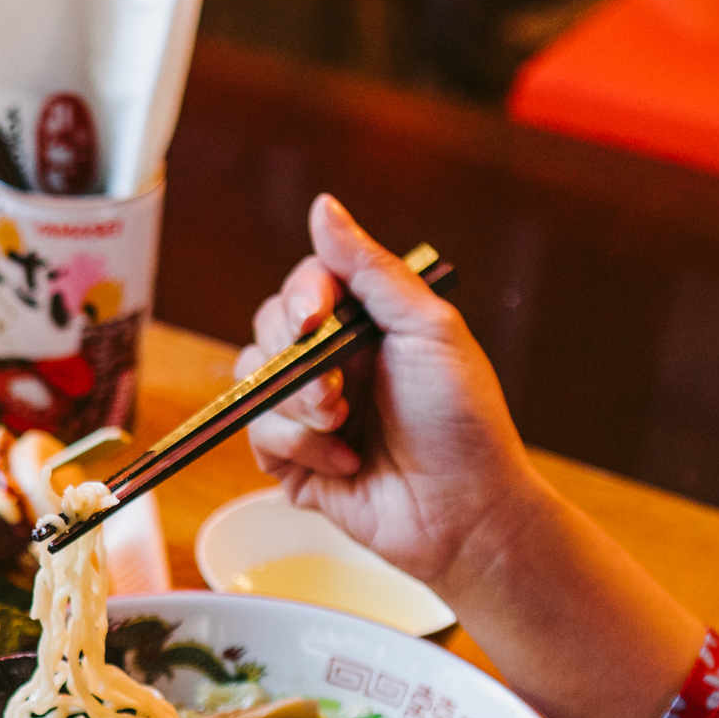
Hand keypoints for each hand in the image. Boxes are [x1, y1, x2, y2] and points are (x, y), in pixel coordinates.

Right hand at [242, 193, 547, 596]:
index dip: (301, 300)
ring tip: (345, 428)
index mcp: (366, 326)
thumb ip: (370, 268)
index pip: (304, 287)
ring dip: (297, 407)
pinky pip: (256, 436)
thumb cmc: (463, 421)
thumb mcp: (428, 328)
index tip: (315, 321)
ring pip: (253, 384)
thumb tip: (323, 206)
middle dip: (297, 362)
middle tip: (339, 390)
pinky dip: (298, 449)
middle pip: (268, 331)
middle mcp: (333, 363)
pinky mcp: (294, 462)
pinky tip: (347, 464)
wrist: (466, 511)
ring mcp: (310, 413)